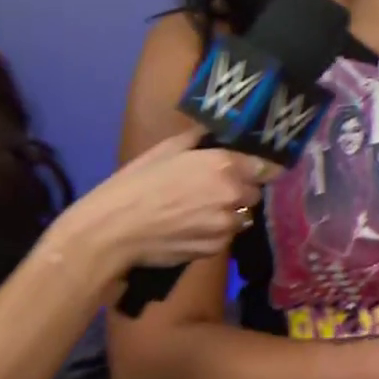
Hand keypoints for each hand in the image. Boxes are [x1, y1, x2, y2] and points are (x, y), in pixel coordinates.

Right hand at [65, 129, 272, 272]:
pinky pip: (227, 238)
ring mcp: (226, 225)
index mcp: (223, 165)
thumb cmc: (136, 184)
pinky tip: (192, 229)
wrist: (115, 230)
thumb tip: (214, 130)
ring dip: (230, 214)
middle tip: (214, 191)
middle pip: (254, 193)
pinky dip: (216, 234)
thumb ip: (198, 139)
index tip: (247, 169)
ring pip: (242, 217)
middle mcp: (233, 194)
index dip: (255, 168)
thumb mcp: (165, 150)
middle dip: (239, 191)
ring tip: (201, 212)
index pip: (263, 166)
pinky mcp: (216, 249)